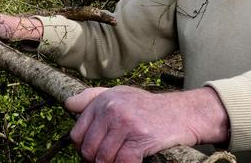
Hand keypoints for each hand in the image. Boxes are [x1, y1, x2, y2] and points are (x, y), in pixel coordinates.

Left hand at [65, 85, 228, 162]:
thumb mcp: (120, 94)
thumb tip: (67, 105)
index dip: (83, 150)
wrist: (183, 113)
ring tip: (120, 161)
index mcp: (103, 101)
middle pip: (88, 150)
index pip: (77, 135)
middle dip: (96, 162)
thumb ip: (92, 99)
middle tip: (108, 161)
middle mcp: (112, 110)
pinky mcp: (140, 138)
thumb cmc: (148, 107)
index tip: (94, 154)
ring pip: (103, 160)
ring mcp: (126, 124)